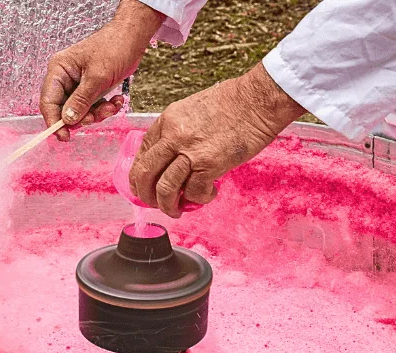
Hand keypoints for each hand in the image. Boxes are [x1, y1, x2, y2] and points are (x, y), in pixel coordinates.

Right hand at [39, 0, 165, 140]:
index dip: (54, 121)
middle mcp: (65, 78)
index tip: (64, 136)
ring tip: (111, 106)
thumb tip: (68, 120)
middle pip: (64, 109)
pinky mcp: (92, 89)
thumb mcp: (97, 77)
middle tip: (97, 117)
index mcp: (59, 70)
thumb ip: (81, 100)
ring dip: (98, 113)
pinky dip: (105, 108)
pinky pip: (93, 107)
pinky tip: (117, 100)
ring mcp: (79, 84)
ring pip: (81, 111)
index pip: (48, 101)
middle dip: (83, 117)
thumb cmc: (114, 47)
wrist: (133, 38)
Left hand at [129, 63, 305, 217]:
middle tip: (154, 204)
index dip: (139, 176)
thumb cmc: (231, 103)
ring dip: (167, 205)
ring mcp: (190, 150)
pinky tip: (208, 194)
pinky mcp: (210, 164)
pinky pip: (194, 192)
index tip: (144, 188)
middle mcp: (173, 136)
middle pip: (145, 174)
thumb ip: (178, 133)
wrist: (257, 100)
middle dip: (146, 196)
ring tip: (176, 210)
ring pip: (165, 188)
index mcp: (167, 121)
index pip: (142, 154)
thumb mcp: (192, 110)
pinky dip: (198, 199)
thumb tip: (173, 159)